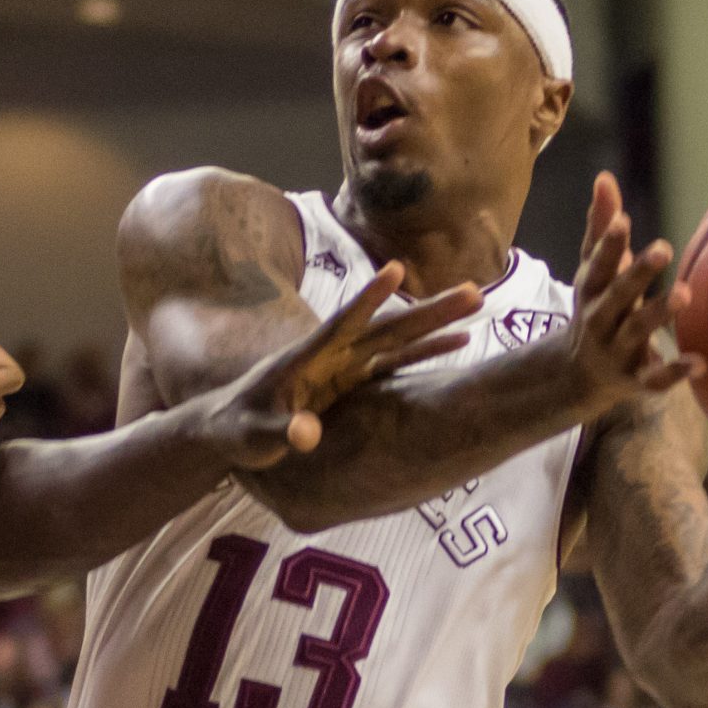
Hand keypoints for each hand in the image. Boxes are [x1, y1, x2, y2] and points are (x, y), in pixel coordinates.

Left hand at [195, 260, 480, 467]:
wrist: (230, 426)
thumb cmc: (238, 430)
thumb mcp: (256, 436)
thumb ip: (280, 432)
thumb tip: (307, 433)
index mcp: (306, 359)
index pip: (342, 325)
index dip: (367, 300)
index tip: (397, 271)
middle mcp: (332, 355)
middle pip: (386, 327)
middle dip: (428, 310)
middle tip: (474, 292)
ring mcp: (346, 365)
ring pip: (398, 339)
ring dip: (436, 323)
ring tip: (477, 302)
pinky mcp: (354, 380)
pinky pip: (397, 363)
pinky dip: (427, 352)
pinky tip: (459, 342)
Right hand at [559, 172, 699, 415]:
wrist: (579, 374)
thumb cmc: (598, 307)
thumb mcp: (594, 271)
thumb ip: (601, 227)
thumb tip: (604, 177)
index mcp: (592, 290)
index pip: (598, 264)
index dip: (609, 243)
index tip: (623, 219)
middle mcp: (600, 319)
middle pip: (618, 295)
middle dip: (637, 273)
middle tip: (663, 248)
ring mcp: (616, 351)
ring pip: (637, 331)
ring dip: (658, 313)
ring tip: (685, 293)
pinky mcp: (634, 380)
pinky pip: (654, 380)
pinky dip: (675, 373)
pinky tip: (702, 364)